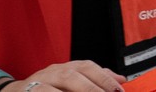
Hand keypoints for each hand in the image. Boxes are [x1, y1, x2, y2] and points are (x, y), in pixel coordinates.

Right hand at [7, 60, 122, 90]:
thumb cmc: (46, 88)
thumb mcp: (70, 82)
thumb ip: (93, 79)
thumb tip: (120, 79)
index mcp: (65, 68)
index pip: (86, 67)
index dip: (103, 77)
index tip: (119, 90)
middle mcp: (51, 72)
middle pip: (71, 75)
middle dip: (90, 88)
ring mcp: (36, 83)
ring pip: (50, 88)